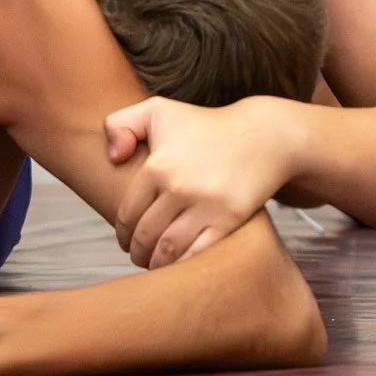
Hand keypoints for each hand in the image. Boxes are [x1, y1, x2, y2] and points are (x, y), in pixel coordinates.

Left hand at [104, 96, 299, 268]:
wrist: (262, 137)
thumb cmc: (204, 126)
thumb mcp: (157, 111)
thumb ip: (119, 124)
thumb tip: (112, 159)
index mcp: (157, 166)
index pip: (127, 213)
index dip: (122, 232)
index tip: (126, 240)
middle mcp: (179, 187)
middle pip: (145, 235)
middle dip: (137, 251)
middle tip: (139, 256)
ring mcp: (206, 205)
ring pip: (168, 249)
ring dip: (157, 263)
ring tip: (156, 263)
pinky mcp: (229, 218)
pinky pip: (198, 252)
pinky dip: (184, 264)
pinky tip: (180, 264)